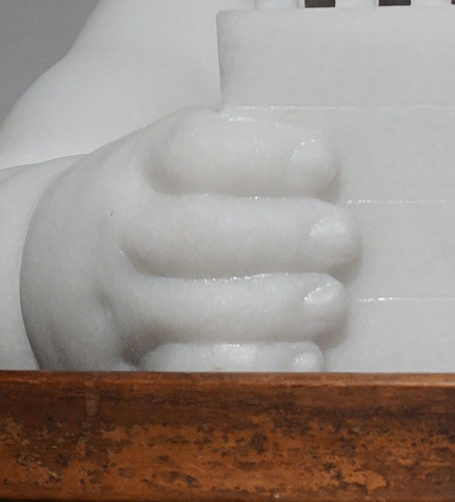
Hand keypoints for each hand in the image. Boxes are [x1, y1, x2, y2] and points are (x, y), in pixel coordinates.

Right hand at [20, 108, 356, 370]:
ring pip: (189, 314)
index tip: (325, 159)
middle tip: (343, 237)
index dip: (261, 157)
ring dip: (271, 308)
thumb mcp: (176, 157)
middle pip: (192, 234)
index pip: (190, 150)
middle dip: (278, 236)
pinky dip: (250, 372)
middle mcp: (123, 236)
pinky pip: (189, 378)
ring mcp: (121, 309)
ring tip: (331, 300)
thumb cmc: (160, 202)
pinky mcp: (130, 371)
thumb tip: (352, 123)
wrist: (54, 269)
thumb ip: (248, 147)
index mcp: (140, 168)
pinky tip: (305, 360)